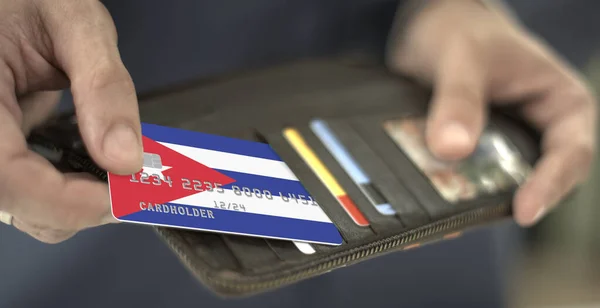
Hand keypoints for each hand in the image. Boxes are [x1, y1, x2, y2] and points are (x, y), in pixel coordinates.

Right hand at [0, 0, 141, 242]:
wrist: (17, 0)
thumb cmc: (35, 0)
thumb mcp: (77, 25)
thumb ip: (102, 87)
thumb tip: (127, 160)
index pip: (5, 175)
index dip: (62, 201)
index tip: (121, 199)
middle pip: (15, 202)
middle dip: (79, 206)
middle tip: (134, 187)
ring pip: (23, 203)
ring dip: (75, 202)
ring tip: (120, 176)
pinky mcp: (4, 146)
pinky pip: (30, 185)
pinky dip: (68, 188)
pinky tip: (98, 166)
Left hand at [386, 0, 595, 225]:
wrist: (432, 24)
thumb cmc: (463, 29)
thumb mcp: (463, 58)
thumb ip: (459, 99)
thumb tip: (451, 148)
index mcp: (561, 104)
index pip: (570, 154)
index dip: (550, 185)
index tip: (524, 210)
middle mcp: (538, 130)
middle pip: (533, 178)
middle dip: (502, 200)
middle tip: (469, 219)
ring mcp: (505, 143)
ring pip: (496, 183)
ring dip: (470, 198)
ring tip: (441, 220)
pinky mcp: (473, 151)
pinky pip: (465, 176)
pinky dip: (448, 188)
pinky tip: (425, 203)